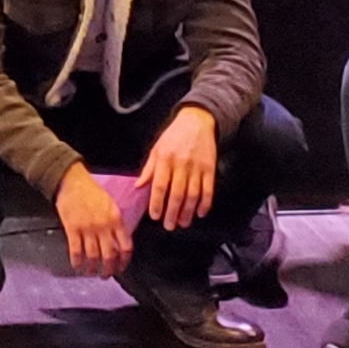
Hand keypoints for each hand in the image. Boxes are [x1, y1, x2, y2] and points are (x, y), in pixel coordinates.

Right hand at [55, 166, 132, 276]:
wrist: (72, 181)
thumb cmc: (91, 191)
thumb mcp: (111, 204)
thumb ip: (116, 222)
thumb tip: (119, 240)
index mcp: (116, 219)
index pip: (125, 246)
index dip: (124, 261)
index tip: (121, 267)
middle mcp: (103, 226)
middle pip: (110, 255)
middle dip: (109, 269)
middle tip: (106, 275)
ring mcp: (87, 228)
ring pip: (93, 255)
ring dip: (93, 268)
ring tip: (91, 272)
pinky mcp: (72, 229)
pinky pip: (76, 250)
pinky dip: (77, 261)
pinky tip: (77, 266)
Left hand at [137, 107, 218, 231]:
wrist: (197, 121)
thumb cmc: (173, 136)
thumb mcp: (156, 149)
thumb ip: (149, 169)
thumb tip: (138, 187)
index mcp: (165, 159)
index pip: (159, 185)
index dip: (157, 203)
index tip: (155, 216)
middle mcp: (181, 164)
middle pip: (177, 194)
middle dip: (172, 213)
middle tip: (169, 226)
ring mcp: (197, 167)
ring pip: (193, 195)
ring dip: (188, 212)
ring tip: (183, 223)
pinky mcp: (210, 168)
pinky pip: (208, 190)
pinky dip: (205, 203)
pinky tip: (200, 213)